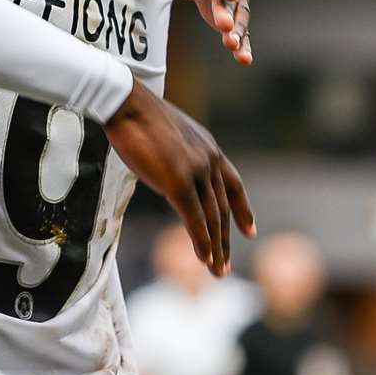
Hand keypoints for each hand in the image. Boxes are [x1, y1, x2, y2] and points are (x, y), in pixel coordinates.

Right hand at [106, 80, 254, 276]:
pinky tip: (203, 258)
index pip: (234, 185)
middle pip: (223, 209)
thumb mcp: (168, 135)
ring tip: (217, 271)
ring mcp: (195, 172)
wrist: (126, 103)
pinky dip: (201, 241)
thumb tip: (172, 172)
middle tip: (226, 265)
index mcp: (208, 148)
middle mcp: (209, 161)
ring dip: (215, 248)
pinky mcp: (178, 182)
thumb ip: (178, 156)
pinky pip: (194, 219)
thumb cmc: (137, 114)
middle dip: (226, 240)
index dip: (243, 211)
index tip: (250, 232)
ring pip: (212, 218)